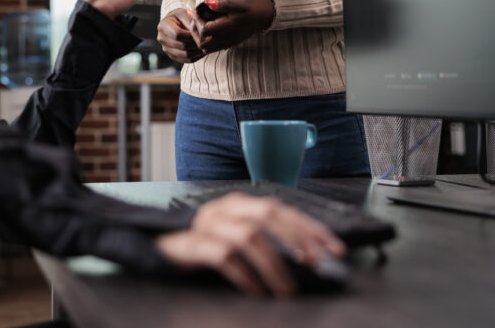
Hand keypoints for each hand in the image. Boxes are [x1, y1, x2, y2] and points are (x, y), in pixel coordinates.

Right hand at [154, 193, 345, 296]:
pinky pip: (223, 256)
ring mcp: (207, 224)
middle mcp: (225, 207)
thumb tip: (311, 258)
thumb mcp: (237, 236)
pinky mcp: (191, 244)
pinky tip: (257, 292)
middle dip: (296, 239)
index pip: (283, 209)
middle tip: (315, 264)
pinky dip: (245, 275)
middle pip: (267, 213)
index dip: (311, 229)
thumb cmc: (206, 245)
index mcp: (240, 202)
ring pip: (248, 236)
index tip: (334, 250)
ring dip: (274, 264)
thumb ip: (267, 239)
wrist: (160, 248)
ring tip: (287, 289)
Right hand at [157, 9, 204, 63]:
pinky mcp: (172, 56)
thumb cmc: (183, 16)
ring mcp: (166, 49)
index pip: (177, 34)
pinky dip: (197, 56)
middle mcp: (161, 38)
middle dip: (196, 43)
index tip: (201, 33)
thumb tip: (199, 28)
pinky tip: (202, 50)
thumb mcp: (186, 14)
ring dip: (198, 51)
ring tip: (206, 45)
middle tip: (207, 40)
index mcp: (162, 26)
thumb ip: (192, 20)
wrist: (178, 22)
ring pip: (185, 54)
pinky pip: (187, 60)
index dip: (191, 35)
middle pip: (182, 45)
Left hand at [187, 0, 274, 53]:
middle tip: (193, 17)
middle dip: (194, 31)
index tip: (193, 10)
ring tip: (198, 23)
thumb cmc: (255, 5)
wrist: (269, 14)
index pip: (204, 30)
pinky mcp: (231, 42)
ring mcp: (229, 42)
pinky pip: (214, 48)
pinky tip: (207, 28)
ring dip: (199, 37)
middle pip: (202, 43)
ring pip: (206, 48)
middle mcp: (228, 38)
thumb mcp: (240, 1)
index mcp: (228, 28)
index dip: (196, 20)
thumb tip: (207, 3)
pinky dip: (206, 40)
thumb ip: (223, 3)